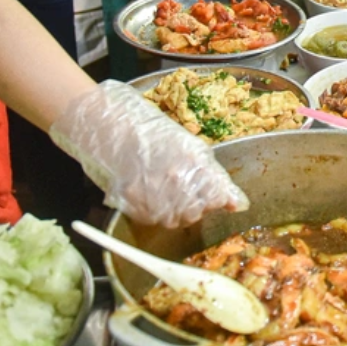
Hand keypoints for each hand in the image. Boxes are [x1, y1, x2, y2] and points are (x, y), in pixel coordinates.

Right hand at [49, 81, 248, 227]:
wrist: (108, 126)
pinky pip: (154, 219)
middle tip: (187, 189)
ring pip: (177, 220)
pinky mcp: (134, 205)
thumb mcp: (188, 144)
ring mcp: (154, 195)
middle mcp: (176, 181)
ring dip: (178, 210)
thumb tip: (238, 203)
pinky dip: (157, 211)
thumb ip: (213, 175)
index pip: (218, 197)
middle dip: (198, 205)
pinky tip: (153, 193)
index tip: (218, 197)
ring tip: (168, 189)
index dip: (218, 198)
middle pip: (198, 212)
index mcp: (194, 161)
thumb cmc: (149, 129)